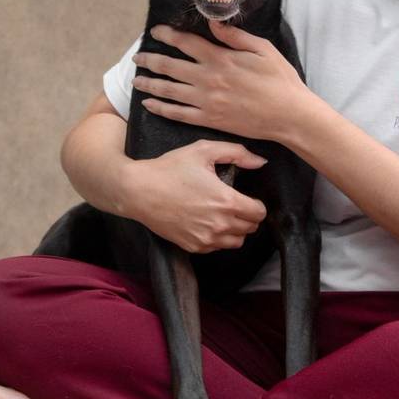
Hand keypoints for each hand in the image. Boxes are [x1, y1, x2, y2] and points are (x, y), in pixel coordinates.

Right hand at [123, 140, 267, 252]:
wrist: (138, 191)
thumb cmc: (170, 169)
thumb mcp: (203, 150)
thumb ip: (237, 153)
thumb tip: (260, 162)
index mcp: (227, 201)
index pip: (259, 213)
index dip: (257, 204)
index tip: (248, 198)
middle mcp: (219, 224)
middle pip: (251, 228)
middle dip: (248, 216)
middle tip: (236, 204)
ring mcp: (206, 238)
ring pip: (236, 242)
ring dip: (236, 230)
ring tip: (224, 215)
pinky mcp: (193, 246)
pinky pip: (217, 248)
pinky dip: (218, 238)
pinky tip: (208, 223)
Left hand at [131, 20, 311, 142]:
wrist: (289, 115)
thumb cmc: (280, 80)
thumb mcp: (262, 48)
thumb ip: (234, 36)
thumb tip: (212, 22)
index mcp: (220, 58)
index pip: (185, 42)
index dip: (167, 35)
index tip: (155, 32)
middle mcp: (208, 79)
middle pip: (169, 66)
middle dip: (150, 60)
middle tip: (137, 58)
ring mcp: (206, 101)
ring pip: (169, 91)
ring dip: (149, 84)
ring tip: (136, 80)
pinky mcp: (209, 120)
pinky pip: (178, 114)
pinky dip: (161, 109)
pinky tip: (149, 105)